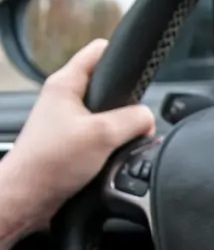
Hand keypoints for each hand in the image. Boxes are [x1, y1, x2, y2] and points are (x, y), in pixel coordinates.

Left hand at [0, 40, 154, 239]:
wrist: (28, 198)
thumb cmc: (49, 163)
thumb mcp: (104, 134)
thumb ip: (134, 120)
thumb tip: (149, 119)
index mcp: (65, 84)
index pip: (99, 51)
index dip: (122, 56)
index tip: (140, 69)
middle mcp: (65, 99)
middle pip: (111, 87)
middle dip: (129, 105)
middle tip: (132, 123)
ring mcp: (68, 121)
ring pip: (110, 115)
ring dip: (122, 130)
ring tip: (120, 144)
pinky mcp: (72, 143)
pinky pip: (104, 136)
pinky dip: (113, 145)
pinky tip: (113, 158)